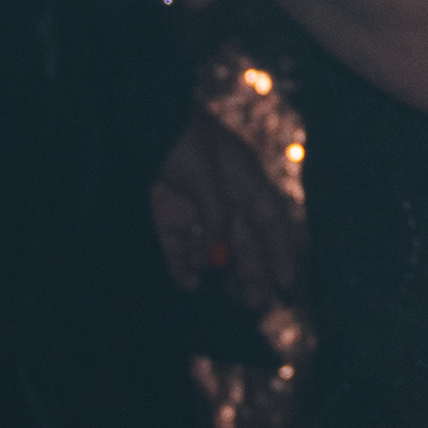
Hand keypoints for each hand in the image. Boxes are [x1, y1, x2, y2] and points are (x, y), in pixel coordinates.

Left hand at [151, 109, 301, 312]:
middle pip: (244, 243)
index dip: (282, 253)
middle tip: (258, 305)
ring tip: (226, 300)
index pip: (271, 223)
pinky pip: (178, 250)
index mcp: (246, 182)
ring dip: (218, 274)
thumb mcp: (206, 174)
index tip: (287, 283)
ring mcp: (196, 211)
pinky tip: (188, 284)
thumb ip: (217, 215)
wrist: (139, 122)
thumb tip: (220, 258)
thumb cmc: (182, 138)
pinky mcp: (167, 218)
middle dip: (253, 274)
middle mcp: (225, 200)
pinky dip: (183, 268)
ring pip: (213, 251)